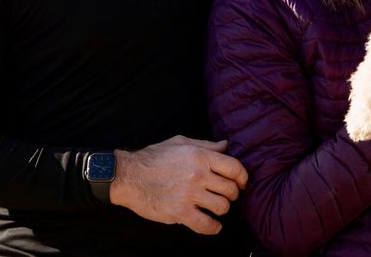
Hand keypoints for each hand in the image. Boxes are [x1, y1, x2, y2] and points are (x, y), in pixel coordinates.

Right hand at [110, 135, 247, 234]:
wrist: (128, 176)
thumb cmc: (153, 157)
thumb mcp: (180, 142)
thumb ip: (206, 145)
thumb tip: (226, 144)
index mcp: (200, 156)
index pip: (235, 167)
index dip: (242, 177)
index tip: (241, 183)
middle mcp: (198, 174)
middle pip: (230, 189)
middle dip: (232, 194)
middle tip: (226, 196)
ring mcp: (189, 194)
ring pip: (222, 207)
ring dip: (222, 209)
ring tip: (215, 208)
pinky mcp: (180, 212)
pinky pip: (206, 224)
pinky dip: (213, 227)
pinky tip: (212, 225)